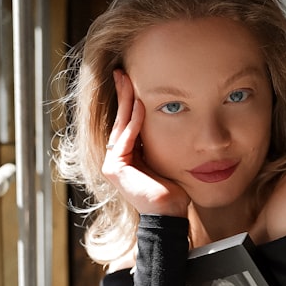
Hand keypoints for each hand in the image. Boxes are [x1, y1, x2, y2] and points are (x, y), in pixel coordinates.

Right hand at [101, 70, 189, 216]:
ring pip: (121, 126)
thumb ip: (157, 141)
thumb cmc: (172, 190)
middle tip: (122, 71)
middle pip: (120, 120)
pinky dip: (133, 122)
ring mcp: (113, 164)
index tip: (131, 80)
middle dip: (121, 95)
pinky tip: (139, 105)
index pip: (126, 123)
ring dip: (125, 101)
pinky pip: (126, 139)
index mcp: (127, 156)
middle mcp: (116, 159)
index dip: (128, 101)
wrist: (169, 213)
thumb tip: (167, 117)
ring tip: (127, 80)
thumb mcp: (164, 158)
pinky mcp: (115, 168)